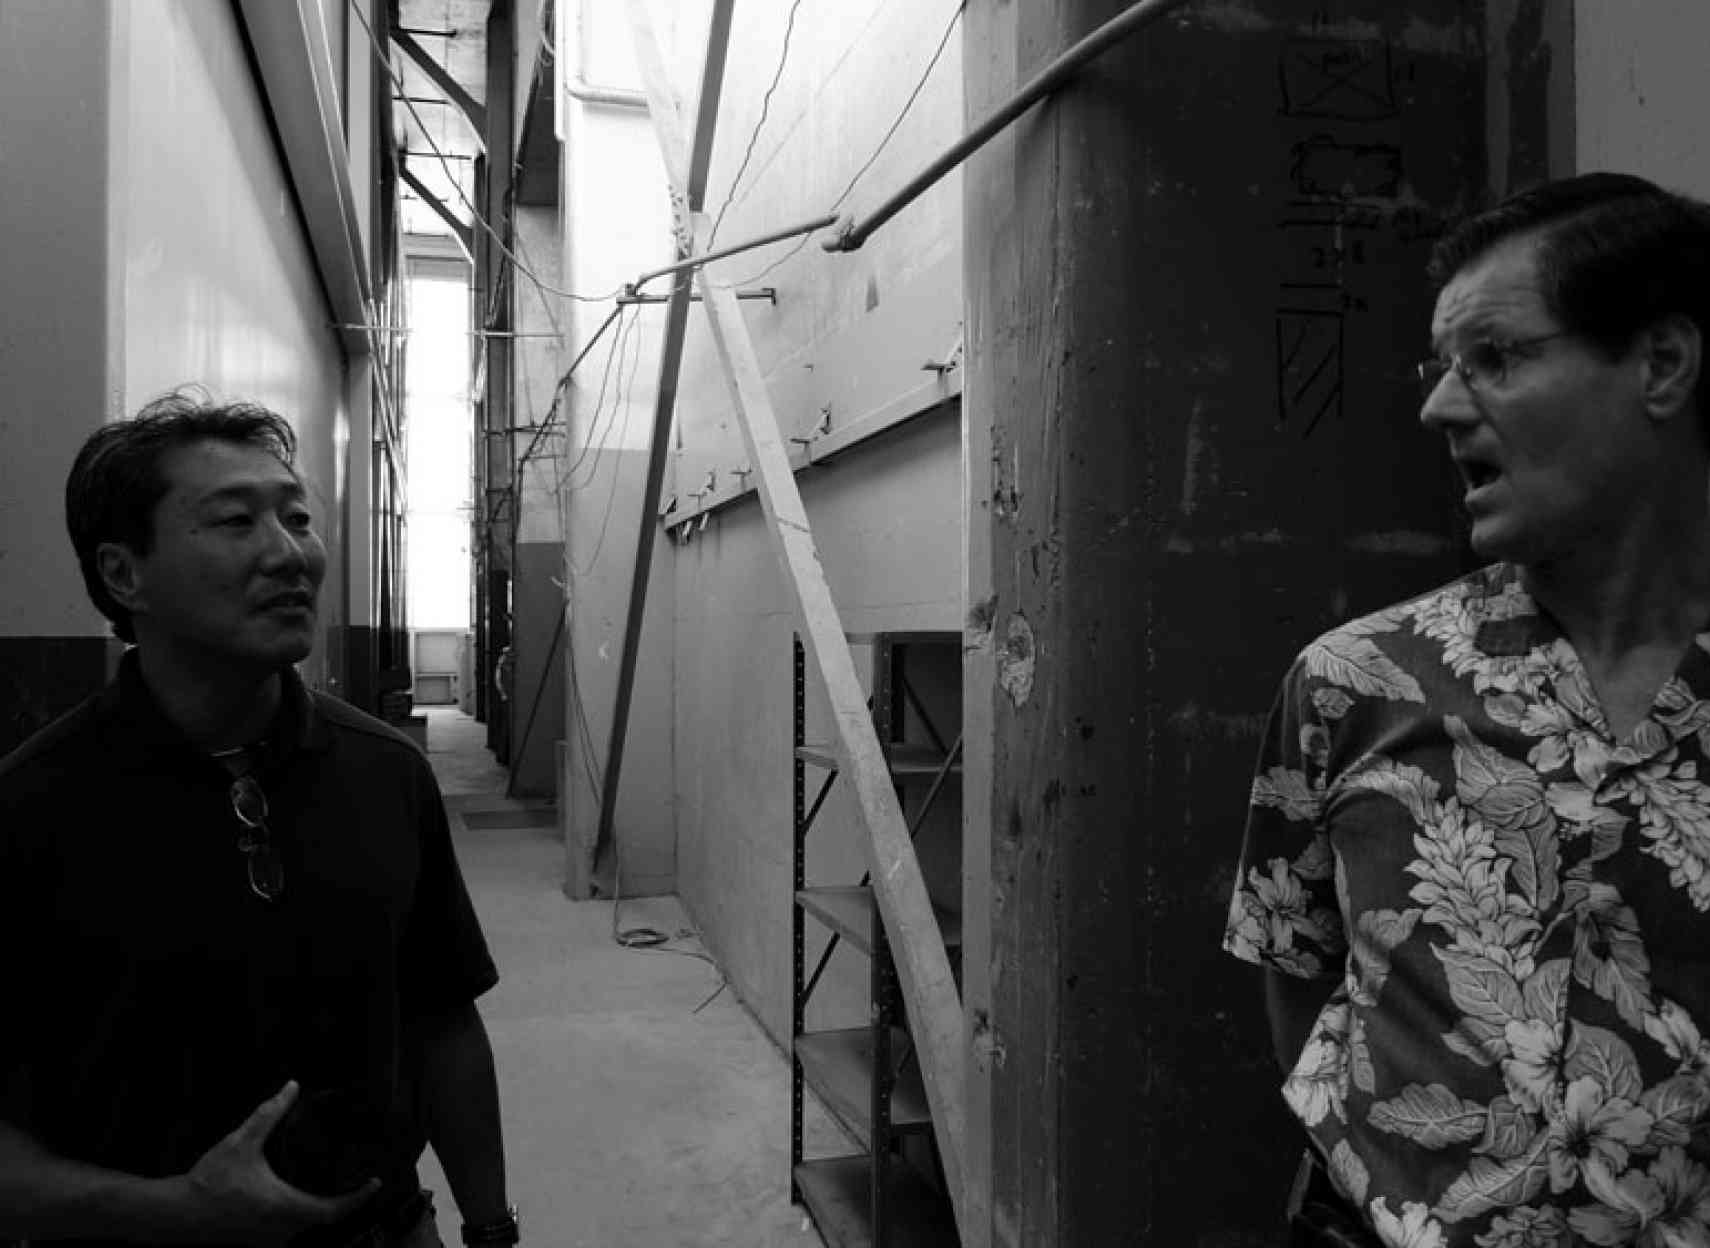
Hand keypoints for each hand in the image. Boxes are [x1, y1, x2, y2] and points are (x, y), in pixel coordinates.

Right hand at [176, 1081, 380, 1244]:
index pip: (333, 1211)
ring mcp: (269, 1239)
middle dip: (344, 1202)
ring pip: (307, 1228)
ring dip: (323, 1211)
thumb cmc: (209, 1180)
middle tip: (360, 1180)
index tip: (374, 1182)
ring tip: (339, 1187)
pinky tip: (304, 1200)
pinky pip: (290, 1232)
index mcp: (283, 1207)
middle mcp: (281, 1229)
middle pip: (325, 1221)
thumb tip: (291, 1087)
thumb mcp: (242, 1142)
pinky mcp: (258, 1241)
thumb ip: (269, 1113)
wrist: (177, 1213)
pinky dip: (303, 1218)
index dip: (358, 1198)